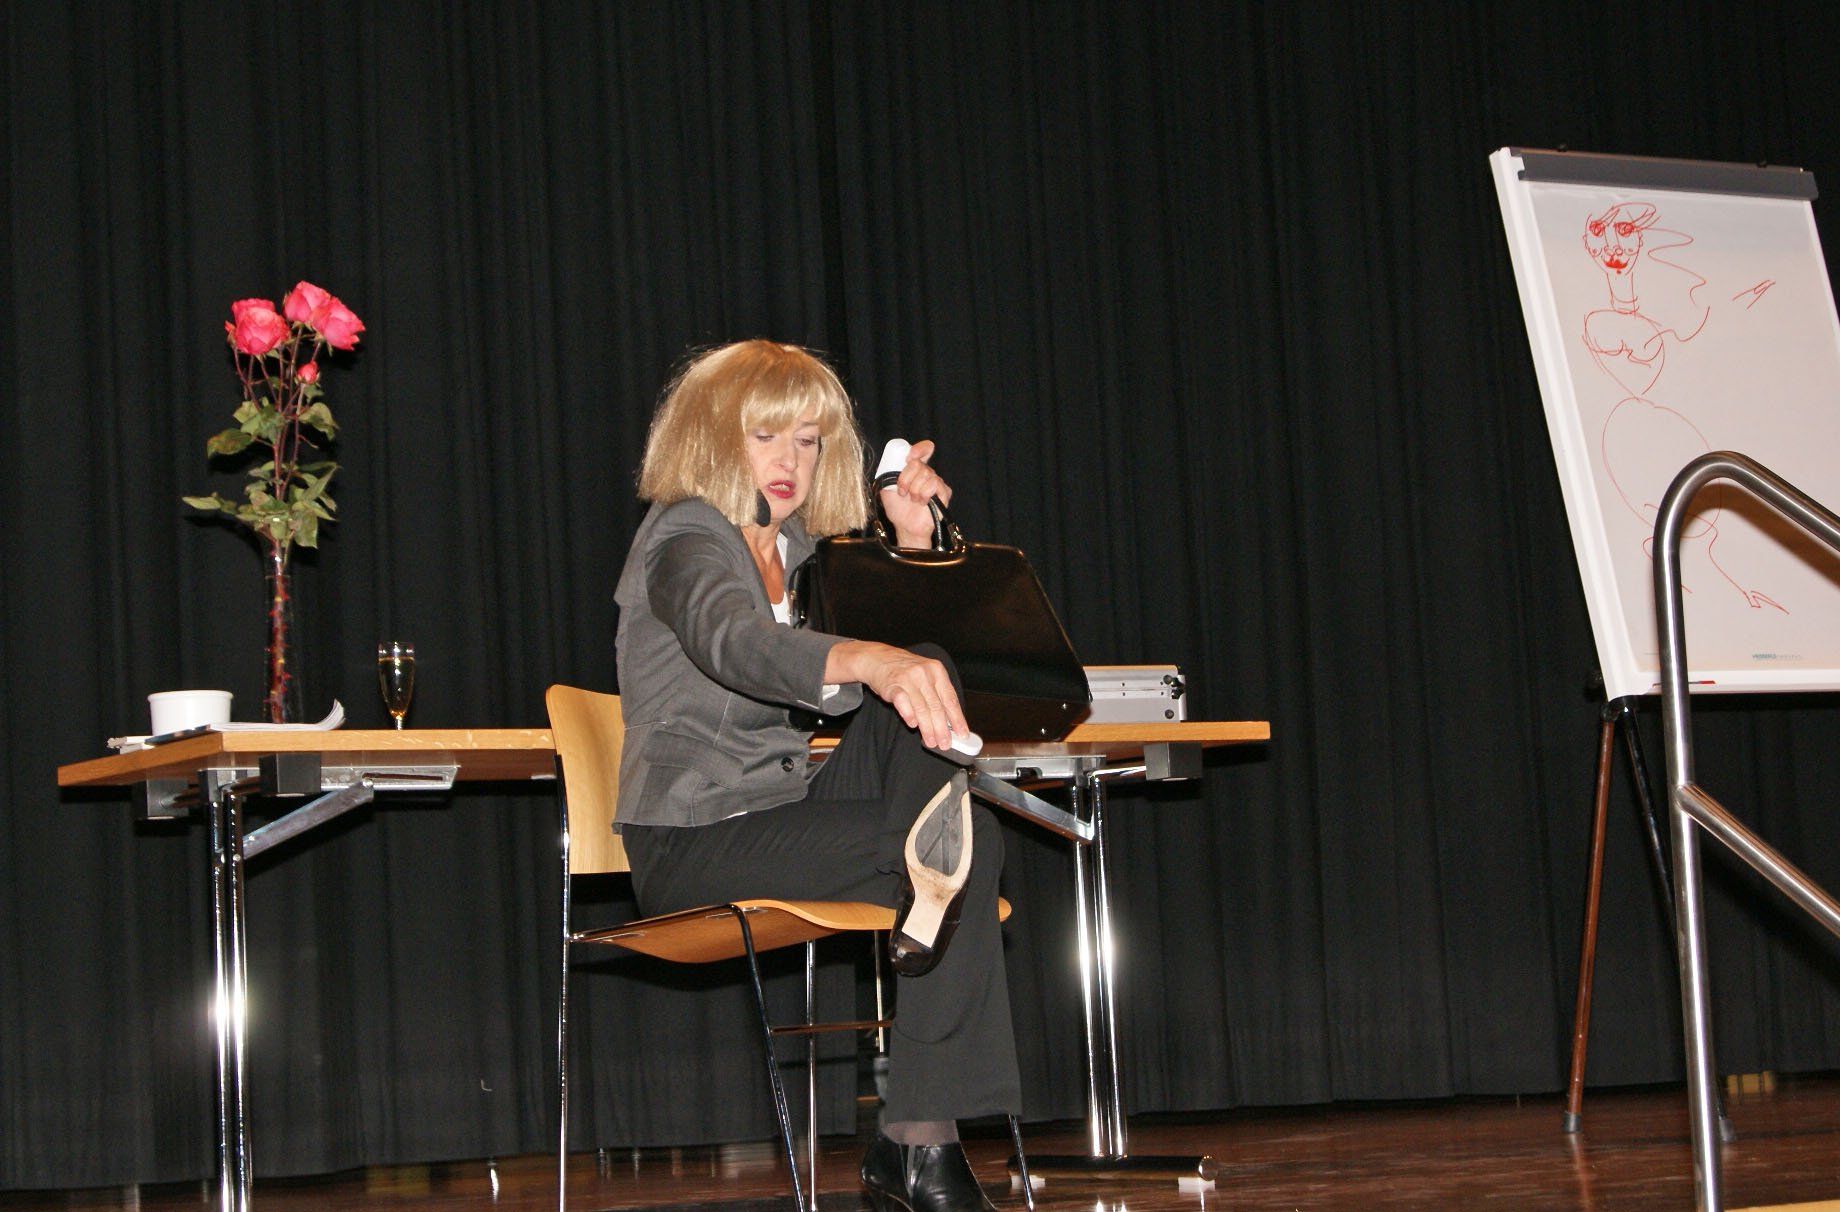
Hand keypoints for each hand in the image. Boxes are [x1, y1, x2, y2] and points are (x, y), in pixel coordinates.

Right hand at [827, 640, 966, 749]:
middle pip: (937, 706)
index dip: (957, 719)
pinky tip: (913, 725)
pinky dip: (909, 715)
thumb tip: (950, 723)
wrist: (879, 659)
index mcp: (937, 671)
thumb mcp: (927, 675)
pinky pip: (903, 703)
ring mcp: (908, 679)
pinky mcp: (892, 685)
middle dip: (942, 728)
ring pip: (922, 708)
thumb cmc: (906, 671)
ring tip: (931, 741)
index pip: (950, 699)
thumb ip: (938, 695)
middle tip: (945, 743)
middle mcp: (924, 674)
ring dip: (927, 728)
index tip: (962, 734)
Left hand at [880, 439, 952, 547]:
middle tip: (902, 492)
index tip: (909, 456)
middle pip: (919, 463)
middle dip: (906, 478)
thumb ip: (890, 472)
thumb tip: (894, 462)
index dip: (919, 448)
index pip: (925, 449)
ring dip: (914, 489)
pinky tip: (922, 502)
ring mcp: (937, 482)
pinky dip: (924, 494)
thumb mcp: (887, 487)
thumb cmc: (897, 508)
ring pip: (926, 474)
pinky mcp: (944, 492)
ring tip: (913, 500)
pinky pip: (934, 484)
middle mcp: (927, 473)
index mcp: (915, 469)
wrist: (906, 527)